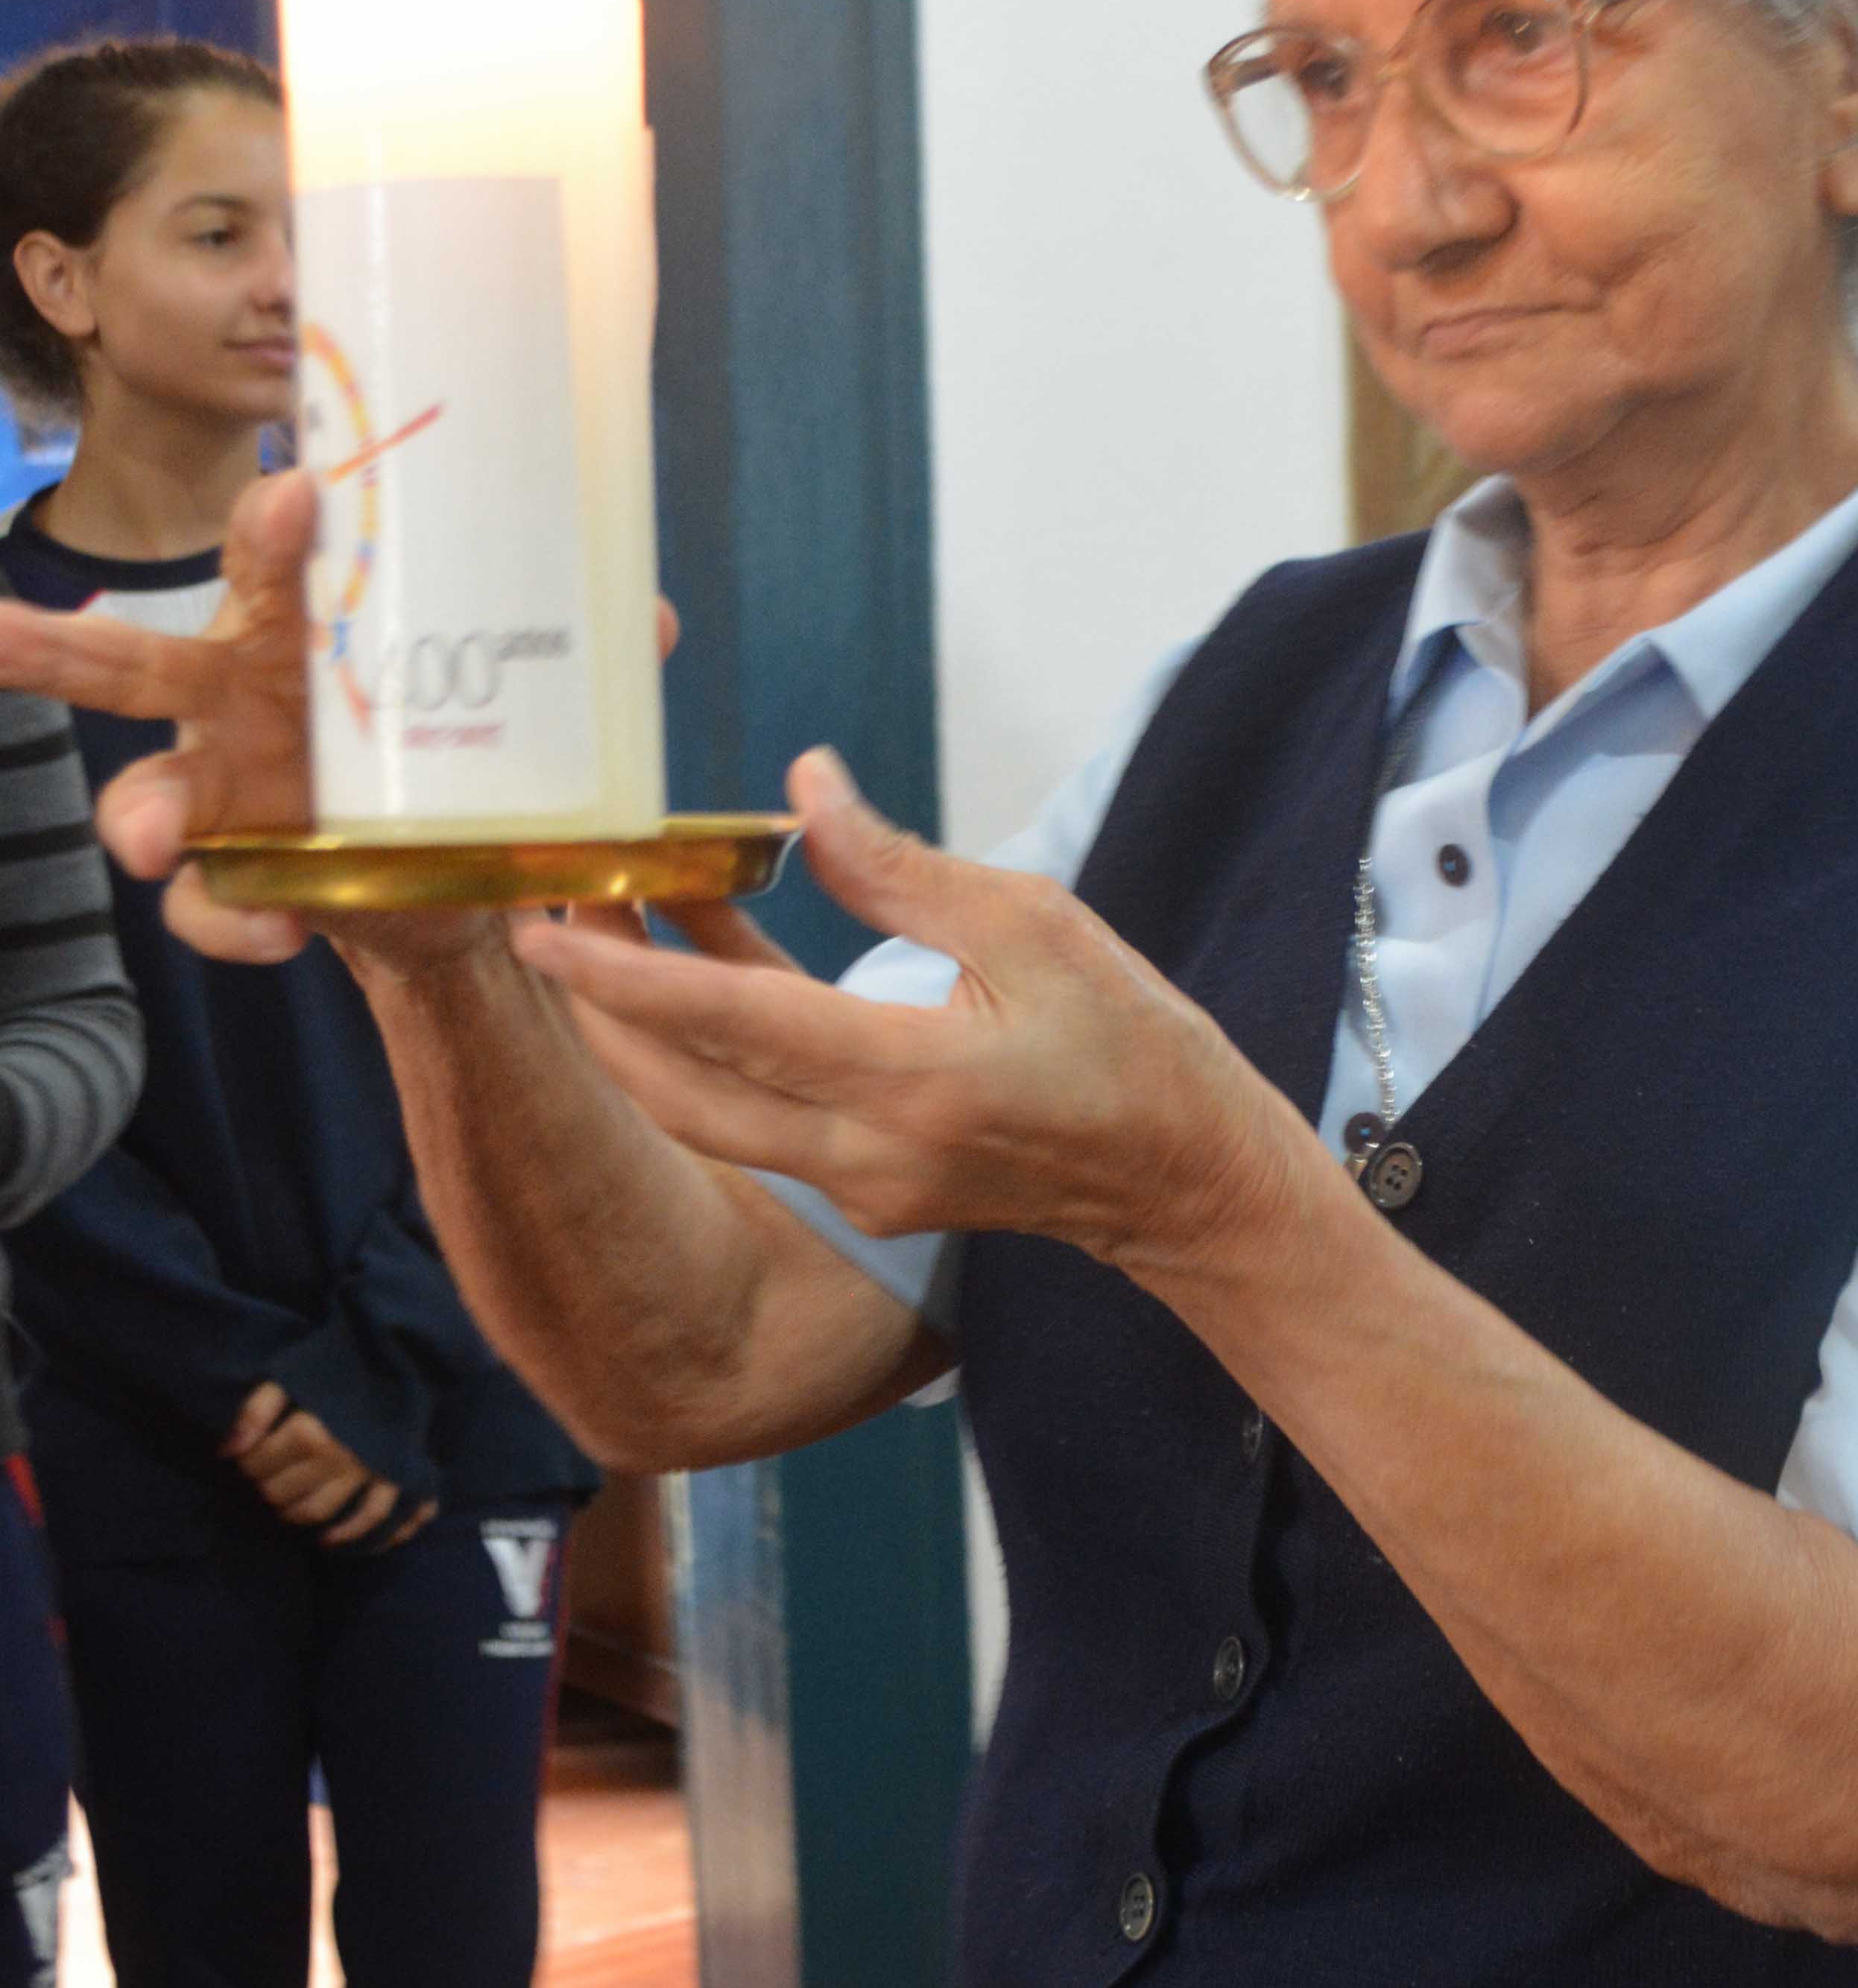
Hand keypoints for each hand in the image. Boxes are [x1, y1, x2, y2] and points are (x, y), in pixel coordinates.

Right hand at [0, 482, 688, 977]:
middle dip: (53, 649)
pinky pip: (214, 909)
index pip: (268, 557)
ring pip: (141, 799)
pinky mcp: (239, 882)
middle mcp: (236, 704)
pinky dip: (245, 923)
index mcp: (296, 630)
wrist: (455, 875)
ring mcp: (224, 797)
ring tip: (151, 840)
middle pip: (131, 668)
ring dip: (136, 815)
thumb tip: (644, 614)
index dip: (274, 524)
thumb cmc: (456, 746)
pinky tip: (288, 934)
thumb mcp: (520, 697)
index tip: (302, 493)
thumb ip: (571, 654)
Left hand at [224, 1381, 432, 1545]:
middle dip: (263, 1486)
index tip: (248, 1455)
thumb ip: (256, 1412)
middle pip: (281, 1491)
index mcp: (309, 1431)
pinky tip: (327, 1539)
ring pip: (316, 1510)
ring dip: (291, 1512)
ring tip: (283, 1501)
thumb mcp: (289, 1378)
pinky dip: (348, 1533)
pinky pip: (370, 1516)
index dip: (245, 1462)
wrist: (395, 1360)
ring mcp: (365, 1472)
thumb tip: (227, 1452)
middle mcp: (337, 1457)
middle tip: (263, 1477)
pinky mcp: (391, 1478)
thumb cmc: (335, 1369)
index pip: (258, 1464)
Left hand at [509, 750, 1311, 1288]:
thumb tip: (803, 792)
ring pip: (708, 1113)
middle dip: (598, 1009)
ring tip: (603, 922)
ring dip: (644, 1030)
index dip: (624, 976)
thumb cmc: (1134, 1044)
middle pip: (681, 1092)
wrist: (1186, 1183)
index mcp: (915, 1082)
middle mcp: (871, 1154)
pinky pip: (759, 1120)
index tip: (541, 925)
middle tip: (544, 910)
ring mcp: (864, 1188)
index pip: (733, 1026)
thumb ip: (903, 869)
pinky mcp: (868, 1195)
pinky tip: (701, 961)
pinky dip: (714, 1049)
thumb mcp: (1037, 926)